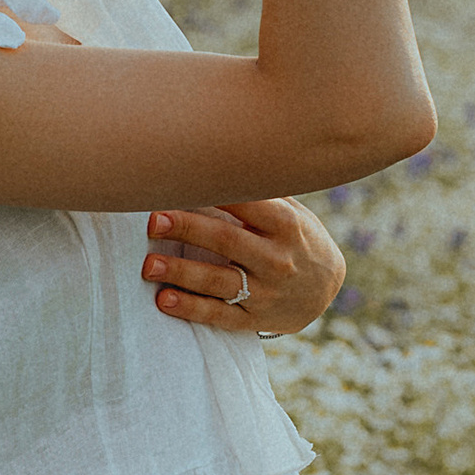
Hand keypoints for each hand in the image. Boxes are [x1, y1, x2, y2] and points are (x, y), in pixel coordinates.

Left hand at [142, 196, 344, 336]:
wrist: (326, 291)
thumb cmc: (297, 238)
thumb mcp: (294, 212)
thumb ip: (262, 192)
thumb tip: (222, 154)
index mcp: (286, 225)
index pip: (246, 203)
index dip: (212, 192)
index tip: (180, 181)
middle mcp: (277, 259)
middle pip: (226, 240)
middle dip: (187, 229)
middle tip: (153, 220)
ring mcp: (266, 292)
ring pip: (218, 281)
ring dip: (181, 272)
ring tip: (149, 265)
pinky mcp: (254, 319)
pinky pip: (219, 315)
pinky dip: (191, 309)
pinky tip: (164, 300)